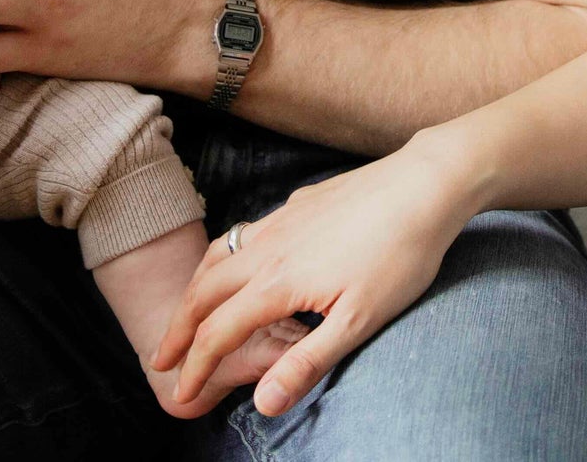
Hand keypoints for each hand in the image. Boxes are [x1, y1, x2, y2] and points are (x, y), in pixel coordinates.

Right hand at [153, 131, 482, 416]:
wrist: (425, 183)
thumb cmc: (400, 254)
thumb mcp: (360, 321)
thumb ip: (308, 362)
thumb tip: (263, 404)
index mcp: (277, 282)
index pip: (219, 333)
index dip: (196, 368)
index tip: (180, 395)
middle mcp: (269, 247)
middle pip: (204, 291)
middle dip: (179, 328)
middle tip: (161, 357)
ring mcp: (282, 219)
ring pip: (221, 254)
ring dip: (196, 288)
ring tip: (188, 311)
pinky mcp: (300, 203)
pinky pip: (246, 232)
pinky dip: (226, 256)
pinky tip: (242, 260)